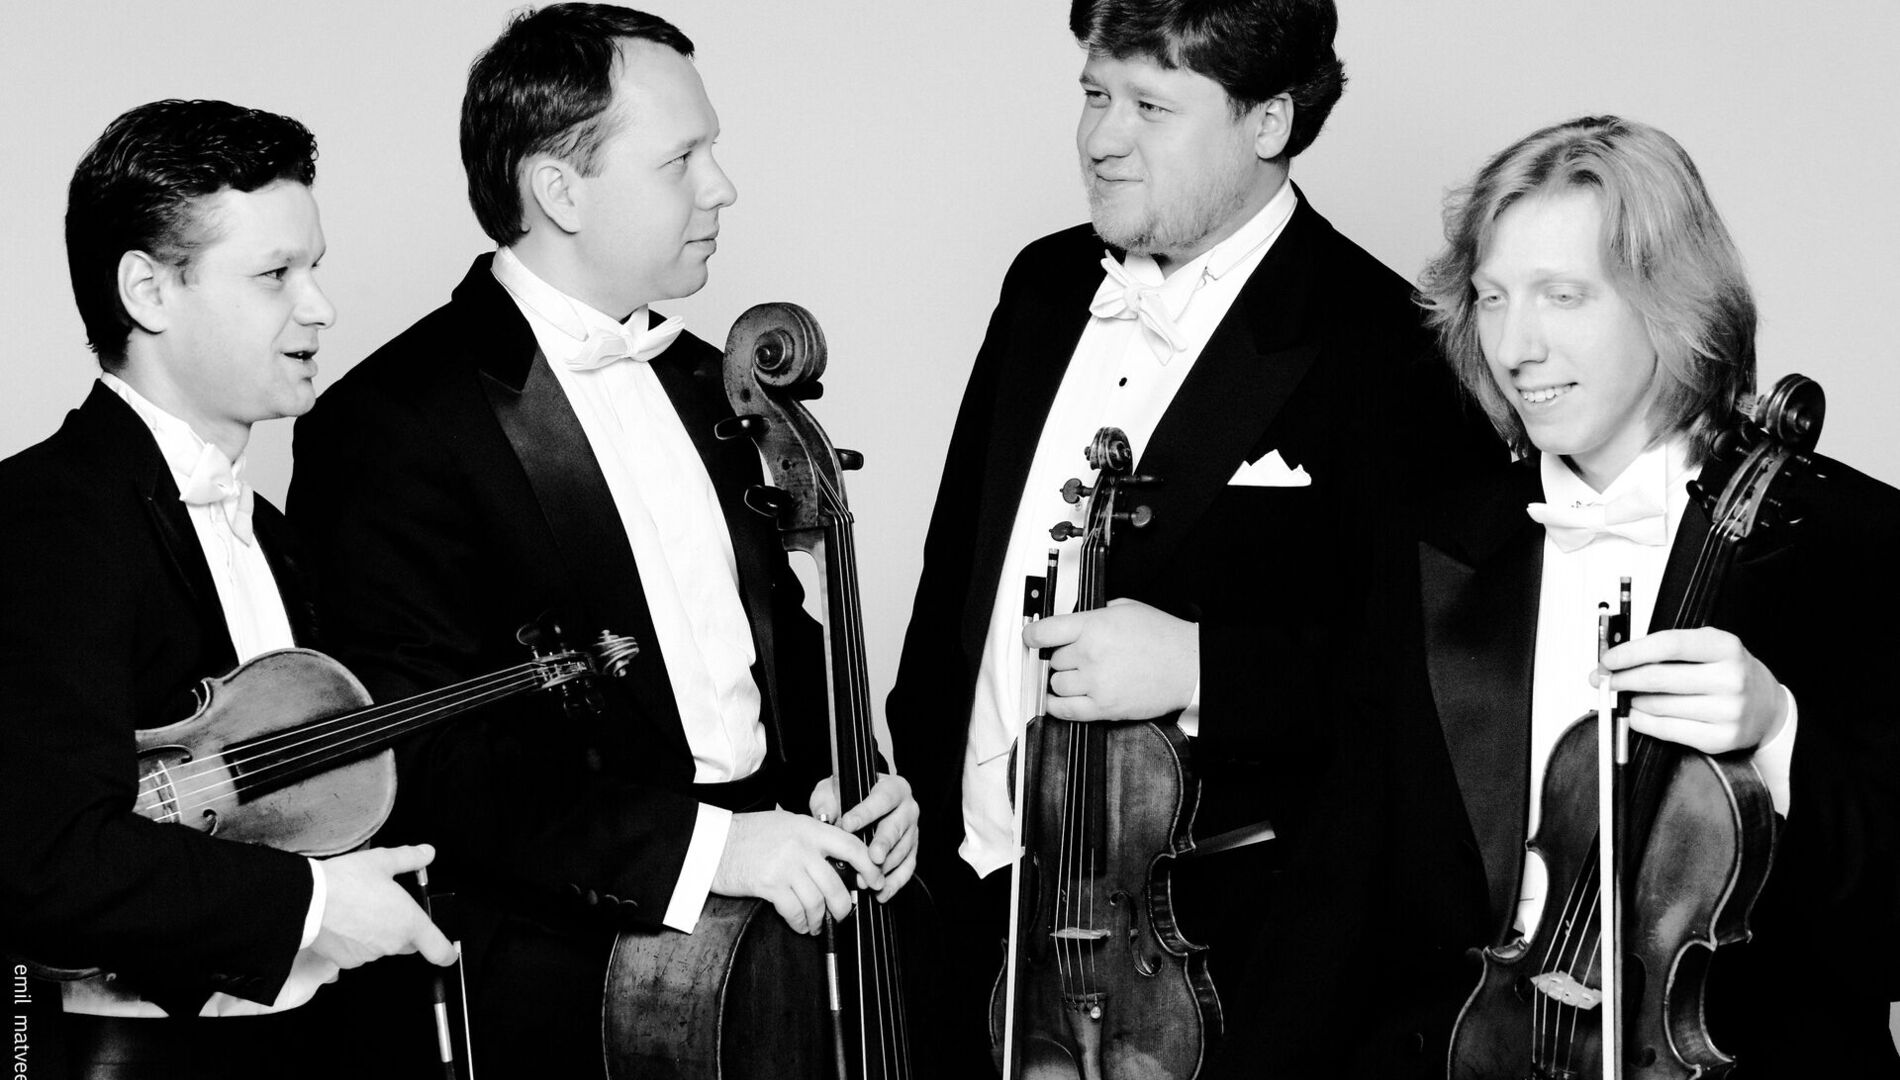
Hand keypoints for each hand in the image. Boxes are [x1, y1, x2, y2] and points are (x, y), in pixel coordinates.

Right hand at [312, 845, 455, 969]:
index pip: (438, 949)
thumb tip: (427, 853)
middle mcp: (392, 943)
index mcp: (409, 922)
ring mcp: (369, 955)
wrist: (308, 903)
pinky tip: (344, 923)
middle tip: (386, 908)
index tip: (449, 953)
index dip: (446, 952)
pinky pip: (357, 954)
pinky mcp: (346, 962)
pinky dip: (355, 943)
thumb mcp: (382, 861)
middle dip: (403, 931)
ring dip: (376, 935)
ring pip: (380, 948)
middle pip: (407, 944)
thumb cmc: (346, 881)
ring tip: (360, 910)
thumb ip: (409, 858)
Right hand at [711, 810, 884, 934]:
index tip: (876, 881)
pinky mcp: (769, 885)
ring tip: (819, 924)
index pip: (850, 845)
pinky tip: (802, 925)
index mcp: (809, 828)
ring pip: (818, 901)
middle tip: (844, 913)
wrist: (712, 842)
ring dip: (821, 919)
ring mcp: (786, 865)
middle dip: (844, 905)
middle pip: (837, 882)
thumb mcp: (786, 823)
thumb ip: (812, 838)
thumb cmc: (748, 834)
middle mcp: (801, 846)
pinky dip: (802, 923)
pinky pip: (796, 911)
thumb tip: (838, 861)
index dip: (869, 866)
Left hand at [809, 772, 918, 901]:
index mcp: (893, 788)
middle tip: (872, 857)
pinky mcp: (911, 851)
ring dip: (885, 868)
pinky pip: (907, 868)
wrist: (864, 800)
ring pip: (902, 851)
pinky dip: (895, 883)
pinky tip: (882, 893)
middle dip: (883, 843)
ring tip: (867, 880)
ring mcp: (911, 831)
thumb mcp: (834, 789)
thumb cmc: (849, 794)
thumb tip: (824, 814)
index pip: (882, 798)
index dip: (865, 812)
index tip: (847, 824)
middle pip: (896, 827)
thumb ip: (827, 799)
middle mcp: (907, 809)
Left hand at [1023, 598, 1197, 722]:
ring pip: (1056, 684)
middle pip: (1053, 660)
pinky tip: (1059, 700)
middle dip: (1062, 658)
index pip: (1044, 632)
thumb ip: (1094, 614)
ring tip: (1081, 676)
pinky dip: (1057, 706)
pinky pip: (1065, 710)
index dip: (1032, 635)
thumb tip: (1072, 623)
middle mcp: (1090, 654)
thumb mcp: (1126, 608)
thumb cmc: (1163, 637)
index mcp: (1093, 626)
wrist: (1188, 666)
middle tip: (1078, 657)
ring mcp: (1096, 682)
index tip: (1030, 639)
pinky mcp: (1104, 707)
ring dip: (1063, 681)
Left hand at [1595, 627, 1787, 753]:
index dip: (1631, 652)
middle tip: (1602, 679)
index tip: (1608, 659)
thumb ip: (1667, 648)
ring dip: (1631, 700)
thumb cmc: (1727, 671)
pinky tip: (1637, 713)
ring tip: (1626, 695)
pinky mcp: (1720, 738)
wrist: (1767, 706)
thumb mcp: (1707, 647)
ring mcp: (1727, 711)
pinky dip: (1642, 721)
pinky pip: (1666, 730)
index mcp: (1725, 647)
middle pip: (1657, 678)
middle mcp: (1730, 678)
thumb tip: (1617, 658)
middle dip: (1621, 679)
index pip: (1668, 645)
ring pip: (1657, 706)